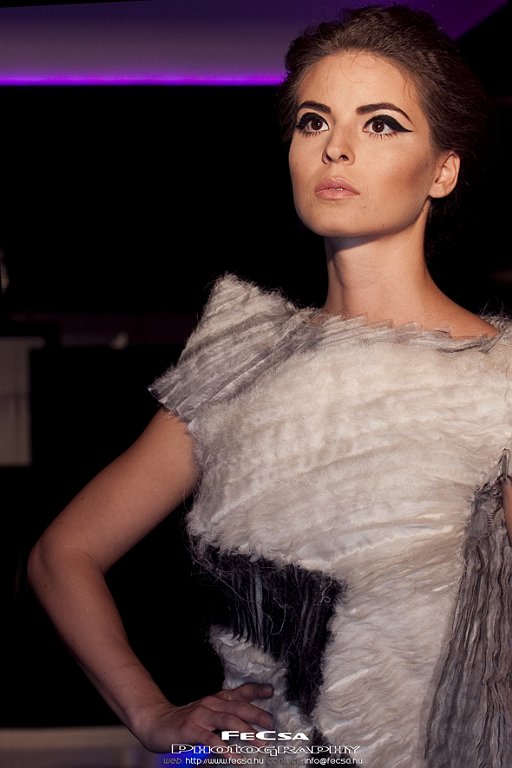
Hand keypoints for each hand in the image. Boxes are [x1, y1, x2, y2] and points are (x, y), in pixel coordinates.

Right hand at [137, 682, 273, 752]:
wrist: (157, 722)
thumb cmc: (188, 720)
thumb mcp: (210, 713)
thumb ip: (228, 715)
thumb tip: (252, 725)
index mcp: (218, 699)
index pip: (240, 691)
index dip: (256, 690)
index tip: (271, 692)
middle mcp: (212, 703)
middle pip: (239, 706)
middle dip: (257, 715)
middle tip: (271, 726)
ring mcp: (201, 715)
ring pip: (228, 720)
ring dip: (246, 731)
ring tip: (260, 743)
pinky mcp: (191, 729)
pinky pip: (211, 740)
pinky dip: (225, 748)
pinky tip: (235, 757)